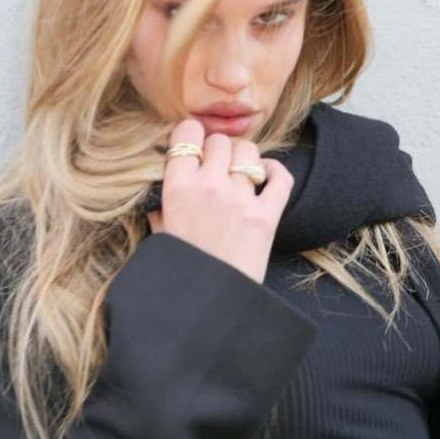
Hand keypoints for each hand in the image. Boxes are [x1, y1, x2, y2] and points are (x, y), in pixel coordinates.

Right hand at [146, 117, 293, 284]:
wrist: (208, 305)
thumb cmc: (181, 271)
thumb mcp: (159, 235)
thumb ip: (161, 208)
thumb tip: (161, 192)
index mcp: (177, 188)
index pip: (187, 133)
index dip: (192, 136)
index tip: (195, 147)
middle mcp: (209, 186)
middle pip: (220, 141)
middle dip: (219, 150)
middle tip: (218, 168)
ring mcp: (240, 200)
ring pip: (249, 152)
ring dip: (245, 159)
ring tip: (241, 175)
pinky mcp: (266, 216)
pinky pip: (280, 176)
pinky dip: (275, 172)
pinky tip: (266, 178)